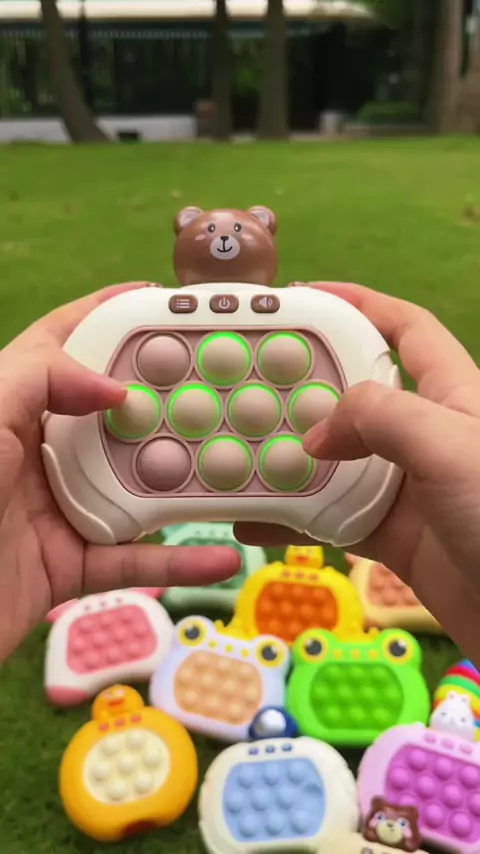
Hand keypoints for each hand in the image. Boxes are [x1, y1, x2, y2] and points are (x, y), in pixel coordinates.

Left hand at [0, 283, 239, 661]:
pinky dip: (181, 563)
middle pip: (118, 412)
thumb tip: (118, 390)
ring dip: (189, 479)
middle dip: (170, 393)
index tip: (165, 299)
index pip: (65, 343)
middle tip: (227, 376)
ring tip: (242, 460)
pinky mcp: (74, 565)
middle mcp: (44, 451)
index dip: (109, 313)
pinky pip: (138, 562)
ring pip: (140, 486)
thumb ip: (39, 377)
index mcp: (15, 405)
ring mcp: (63, 508)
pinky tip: (224, 560)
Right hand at [235, 282, 479, 663]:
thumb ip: (380, 418)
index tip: (304, 297)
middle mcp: (427, 434)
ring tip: (238, 452)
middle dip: (306, 384)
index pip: (407, 329)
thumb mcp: (449, 445)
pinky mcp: (392, 535)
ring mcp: (407, 487)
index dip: (361, 303)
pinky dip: (293, 519)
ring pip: (338, 460)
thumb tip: (316, 436)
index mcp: (452, 394)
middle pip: (357, 393)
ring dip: (291, 458)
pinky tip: (252, 521)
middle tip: (250, 382)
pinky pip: (332, 517)